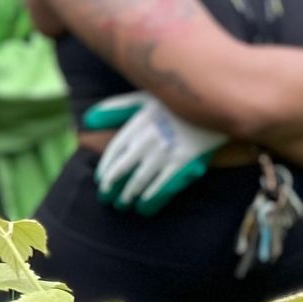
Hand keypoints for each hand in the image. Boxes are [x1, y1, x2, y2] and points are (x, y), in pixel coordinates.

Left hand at [83, 91, 222, 209]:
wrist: (214, 102)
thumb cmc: (174, 102)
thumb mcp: (144, 97)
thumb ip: (116, 107)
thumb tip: (88, 118)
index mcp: (137, 123)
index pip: (113, 152)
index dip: (105, 168)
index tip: (100, 180)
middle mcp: (147, 139)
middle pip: (122, 169)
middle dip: (111, 186)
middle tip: (105, 197)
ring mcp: (165, 151)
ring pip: (139, 180)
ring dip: (128, 195)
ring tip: (122, 203)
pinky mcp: (183, 161)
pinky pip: (162, 184)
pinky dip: (150, 196)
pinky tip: (143, 204)